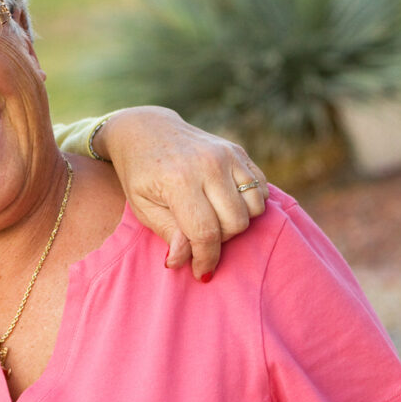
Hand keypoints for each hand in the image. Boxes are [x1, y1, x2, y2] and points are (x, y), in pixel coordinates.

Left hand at [96, 106, 268, 280]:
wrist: (145, 129)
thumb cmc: (139, 173)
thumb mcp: (141, 206)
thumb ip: (168, 233)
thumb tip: (185, 260)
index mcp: (179, 179)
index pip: (205, 232)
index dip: (206, 259)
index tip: (201, 272)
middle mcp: (208, 164)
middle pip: (235, 223)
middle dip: (220, 240)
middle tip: (199, 236)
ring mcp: (227, 154)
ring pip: (254, 209)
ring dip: (236, 222)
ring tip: (211, 219)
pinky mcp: (238, 151)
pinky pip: (261, 190)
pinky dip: (249, 204)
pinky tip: (225, 203)